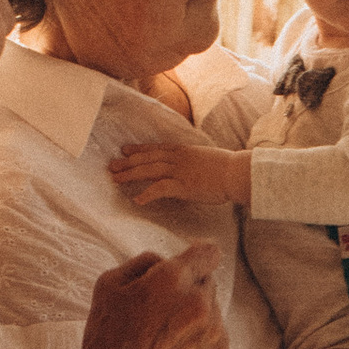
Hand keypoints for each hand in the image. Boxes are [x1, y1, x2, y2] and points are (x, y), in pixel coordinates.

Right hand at [75, 244, 226, 348]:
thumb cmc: (107, 337)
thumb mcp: (109, 284)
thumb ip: (143, 262)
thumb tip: (165, 260)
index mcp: (173, 279)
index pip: (208, 252)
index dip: (198, 255)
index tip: (190, 262)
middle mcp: (199, 300)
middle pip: (207, 279)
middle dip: (188, 286)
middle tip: (161, 306)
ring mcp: (212, 327)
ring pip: (211, 304)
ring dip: (195, 310)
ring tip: (165, 331)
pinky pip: (215, 327)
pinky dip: (200, 331)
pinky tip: (174, 345)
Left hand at [110, 135, 246, 210]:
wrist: (236, 172)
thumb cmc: (227, 168)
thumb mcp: (206, 158)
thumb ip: (193, 161)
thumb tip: (189, 166)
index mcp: (184, 151)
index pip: (156, 148)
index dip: (139, 149)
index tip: (126, 150)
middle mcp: (178, 158)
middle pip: (148, 158)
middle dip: (128, 161)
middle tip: (112, 165)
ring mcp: (180, 171)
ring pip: (149, 170)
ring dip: (131, 174)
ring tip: (116, 179)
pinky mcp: (183, 186)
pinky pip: (161, 189)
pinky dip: (147, 193)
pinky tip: (137, 200)